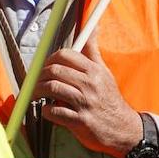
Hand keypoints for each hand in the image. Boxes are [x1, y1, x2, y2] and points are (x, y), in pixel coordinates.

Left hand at [34, 36, 142, 157]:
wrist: (123, 129)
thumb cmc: (109, 99)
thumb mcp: (104, 73)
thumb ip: (93, 51)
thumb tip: (93, 28)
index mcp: (94, 71)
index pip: (66, 55)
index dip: (50, 59)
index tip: (44, 66)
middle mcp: (90, 85)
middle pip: (55, 70)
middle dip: (39, 75)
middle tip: (35, 82)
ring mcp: (85, 103)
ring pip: (53, 88)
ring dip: (39, 92)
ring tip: (36, 95)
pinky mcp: (81, 121)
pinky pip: (55, 112)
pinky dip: (46, 111)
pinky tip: (48, 110)